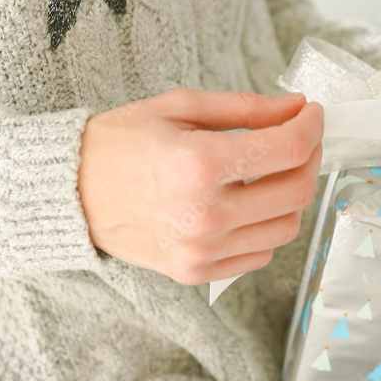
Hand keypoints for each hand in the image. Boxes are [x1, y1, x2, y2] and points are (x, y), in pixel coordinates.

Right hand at [77, 88, 322, 285]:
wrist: (68, 193)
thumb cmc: (121, 143)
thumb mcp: (180, 108)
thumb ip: (246, 108)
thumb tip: (297, 107)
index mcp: (198, 164)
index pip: (288, 150)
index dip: (312, 127)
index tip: (312, 114)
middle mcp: (204, 214)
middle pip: (296, 191)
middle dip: (309, 157)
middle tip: (300, 138)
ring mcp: (201, 250)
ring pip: (286, 227)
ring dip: (290, 195)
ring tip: (273, 171)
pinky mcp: (196, 272)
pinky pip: (261, 253)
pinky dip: (266, 226)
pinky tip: (248, 203)